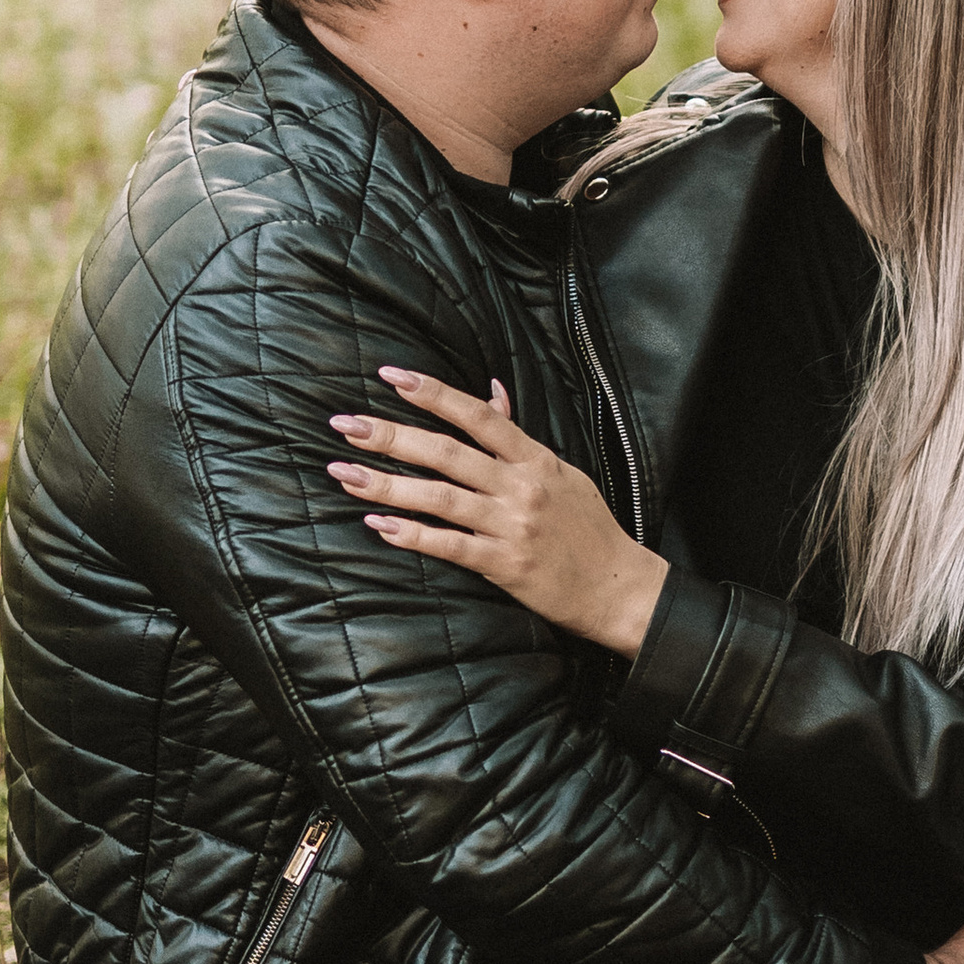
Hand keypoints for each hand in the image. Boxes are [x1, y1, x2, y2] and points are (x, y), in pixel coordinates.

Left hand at [327, 371, 669, 658]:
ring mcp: (512, 526)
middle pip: (447, 452)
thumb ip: (519, 437)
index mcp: (535, 459)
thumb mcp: (560, 472)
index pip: (477, 416)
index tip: (391, 376)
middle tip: (345, 424)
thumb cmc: (588, 529)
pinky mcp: (505, 565)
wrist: (618, 587)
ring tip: (344, 473)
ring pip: (440, 498)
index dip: (433, 393)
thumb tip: (493, 392)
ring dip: (388, 485)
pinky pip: (451, 546)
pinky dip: (413, 535)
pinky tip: (379, 525)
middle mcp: (521, 487)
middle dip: (391, 436)